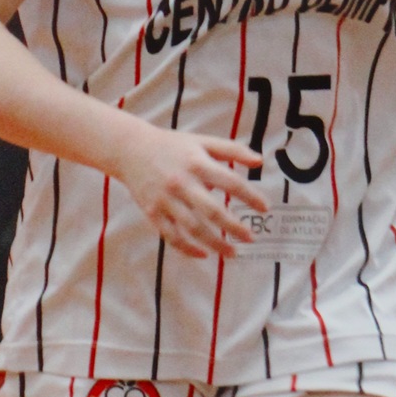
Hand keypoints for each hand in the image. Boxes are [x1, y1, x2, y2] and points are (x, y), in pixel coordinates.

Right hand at [116, 124, 259, 259]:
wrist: (130, 150)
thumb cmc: (172, 146)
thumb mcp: (202, 141)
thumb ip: (232, 150)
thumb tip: (260, 161)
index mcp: (197, 163)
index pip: (230, 182)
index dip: (250, 196)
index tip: (264, 208)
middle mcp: (182, 183)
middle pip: (212, 211)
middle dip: (233, 227)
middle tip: (250, 238)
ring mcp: (166, 200)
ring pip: (193, 228)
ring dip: (215, 243)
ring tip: (232, 252)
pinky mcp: (153, 213)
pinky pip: (172, 236)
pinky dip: (188, 249)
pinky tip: (204, 254)